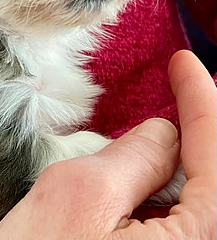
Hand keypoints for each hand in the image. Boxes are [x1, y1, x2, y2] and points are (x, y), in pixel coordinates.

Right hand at [0, 49, 215, 238]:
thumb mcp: (80, 194)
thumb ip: (134, 153)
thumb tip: (165, 133)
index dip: (201, 97)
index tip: (184, 62)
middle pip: (212, 177)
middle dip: (197, 133)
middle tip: (181, 92)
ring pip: (196, 200)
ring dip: (179, 167)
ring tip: (153, 145)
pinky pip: (178, 222)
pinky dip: (162, 196)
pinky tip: (141, 187)